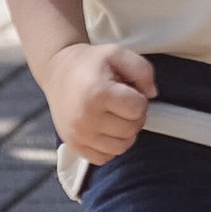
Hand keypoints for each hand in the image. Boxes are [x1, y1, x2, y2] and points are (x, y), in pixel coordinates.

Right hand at [43, 39, 153, 167]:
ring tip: (114, 115)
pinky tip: (105, 129)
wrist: (58, 71)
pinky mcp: (74, 145)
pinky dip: (110, 147)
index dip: (139, 98)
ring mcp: (78, 134)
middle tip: (122, 103)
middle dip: (134, 116)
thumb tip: (153, 94)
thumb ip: (143, 70)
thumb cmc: (90, 63)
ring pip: (121, 148)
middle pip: (131, 130)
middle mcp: (86, 117)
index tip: (128, 90)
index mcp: (98, 93)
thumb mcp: (118, 53)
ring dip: (124, 133)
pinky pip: (104, 158)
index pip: (138, 108)